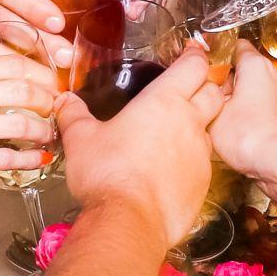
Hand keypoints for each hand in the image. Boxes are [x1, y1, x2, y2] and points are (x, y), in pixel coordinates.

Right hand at [0, 55, 56, 181]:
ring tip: (52, 134)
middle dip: (49, 99)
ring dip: (42, 129)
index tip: (51, 79)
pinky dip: (24, 158)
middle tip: (60, 107)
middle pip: (21, 88)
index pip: (8, 62)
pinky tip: (36, 160)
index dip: (38, 72)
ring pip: (16, 121)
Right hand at [58, 45, 223, 240]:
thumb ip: (73, 115)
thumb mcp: (80, 139)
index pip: (194, 66)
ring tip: (173, 132)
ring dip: (197, 125)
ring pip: (209, 129)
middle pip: (213, 92)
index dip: (195, 56)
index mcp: (164, 101)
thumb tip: (64, 101)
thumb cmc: (106, 173)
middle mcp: (190, 122)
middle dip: (204, 86)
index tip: (190, 52)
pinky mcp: (204, 183)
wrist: (130, 223)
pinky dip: (191, 159)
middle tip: (187, 87)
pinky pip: (203, 162)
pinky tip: (170, 169)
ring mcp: (201, 154)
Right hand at [209, 50, 276, 202]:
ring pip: (255, 89)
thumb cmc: (248, 135)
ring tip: (221, 115)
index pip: (234, 46)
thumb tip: (202, 90)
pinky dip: (252, 113)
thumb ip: (205, 95)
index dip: (216, 55)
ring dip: (239, 98)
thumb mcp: (212, 110)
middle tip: (208, 96)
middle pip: (244, 69)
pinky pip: (265, 107)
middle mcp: (273, 75)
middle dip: (226, 81)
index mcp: (255, 65)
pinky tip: (238, 129)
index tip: (203, 68)